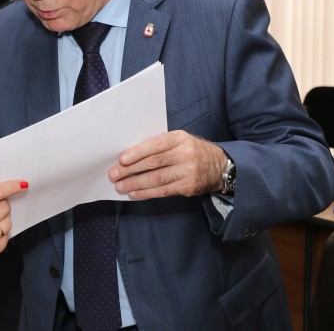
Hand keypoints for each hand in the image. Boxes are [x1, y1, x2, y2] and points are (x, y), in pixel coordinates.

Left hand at [108, 130, 226, 198]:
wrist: (220, 165)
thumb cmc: (190, 150)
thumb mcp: (179, 140)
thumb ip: (159, 145)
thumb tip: (129, 155)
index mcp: (180, 138)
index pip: (156, 145)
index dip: (137, 152)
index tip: (121, 159)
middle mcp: (185, 154)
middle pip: (153, 163)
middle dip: (130, 170)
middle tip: (114, 174)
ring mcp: (188, 172)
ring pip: (156, 179)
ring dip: (135, 183)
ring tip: (120, 186)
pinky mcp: (188, 187)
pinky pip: (163, 191)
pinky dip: (146, 193)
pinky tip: (134, 193)